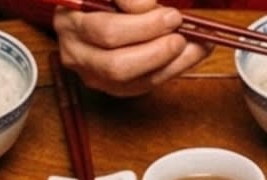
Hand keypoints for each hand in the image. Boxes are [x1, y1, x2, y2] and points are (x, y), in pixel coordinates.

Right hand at [55, 0, 210, 95]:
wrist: (97, 6)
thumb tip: (147, 6)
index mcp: (69, 19)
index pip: (105, 30)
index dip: (142, 25)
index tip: (171, 15)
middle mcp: (74, 51)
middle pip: (116, 64)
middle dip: (155, 50)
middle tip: (180, 33)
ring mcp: (91, 73)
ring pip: (131, 81)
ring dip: (170, 64)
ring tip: (197, 45)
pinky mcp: (111, 85)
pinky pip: (143, 86)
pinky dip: (172, 70)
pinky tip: (192, 53)